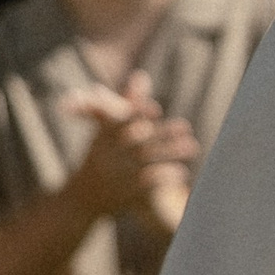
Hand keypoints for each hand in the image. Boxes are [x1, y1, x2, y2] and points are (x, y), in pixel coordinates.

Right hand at [62, 77, 199, 235]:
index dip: (136, 115)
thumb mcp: (107, 129)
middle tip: (185, 125)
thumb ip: (128, 103)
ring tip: (193, 146)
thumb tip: (142, 75)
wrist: (81, 198)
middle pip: (137, 142)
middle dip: (160, 134)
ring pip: (147, 161)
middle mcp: (110, 154)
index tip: (155, 108)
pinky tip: (183, 172)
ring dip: (170, 153)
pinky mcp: (126, 193)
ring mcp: (118, 174)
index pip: (120, 122)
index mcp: (104, 136)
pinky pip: (148, 184)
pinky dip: (165, 177)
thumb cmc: (100, 155)